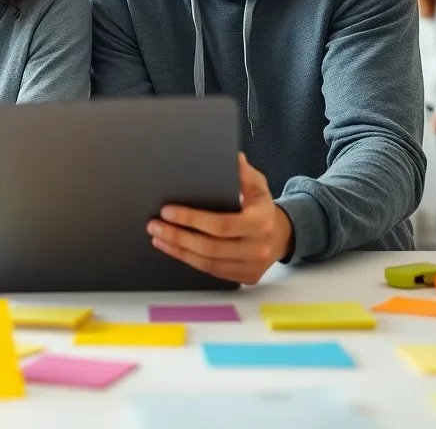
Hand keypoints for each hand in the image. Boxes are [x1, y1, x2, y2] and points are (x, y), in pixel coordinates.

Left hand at [147, 153, 292, 285]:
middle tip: (154, 225)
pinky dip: (189, 260)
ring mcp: (252, 266)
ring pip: (207, 263)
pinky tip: (174, 249)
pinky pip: (212, 272)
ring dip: (178, 250)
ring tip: (158, 237)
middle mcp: (258, 248)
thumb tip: (232, 158)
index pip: (221, 225)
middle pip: (210, 247)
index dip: (191, 219)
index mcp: (261, 222)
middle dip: (177, 236)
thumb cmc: (262, 207)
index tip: (167, 211)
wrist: (281, 235)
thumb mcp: (257, 185)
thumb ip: (243, 173)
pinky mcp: (245, 278)